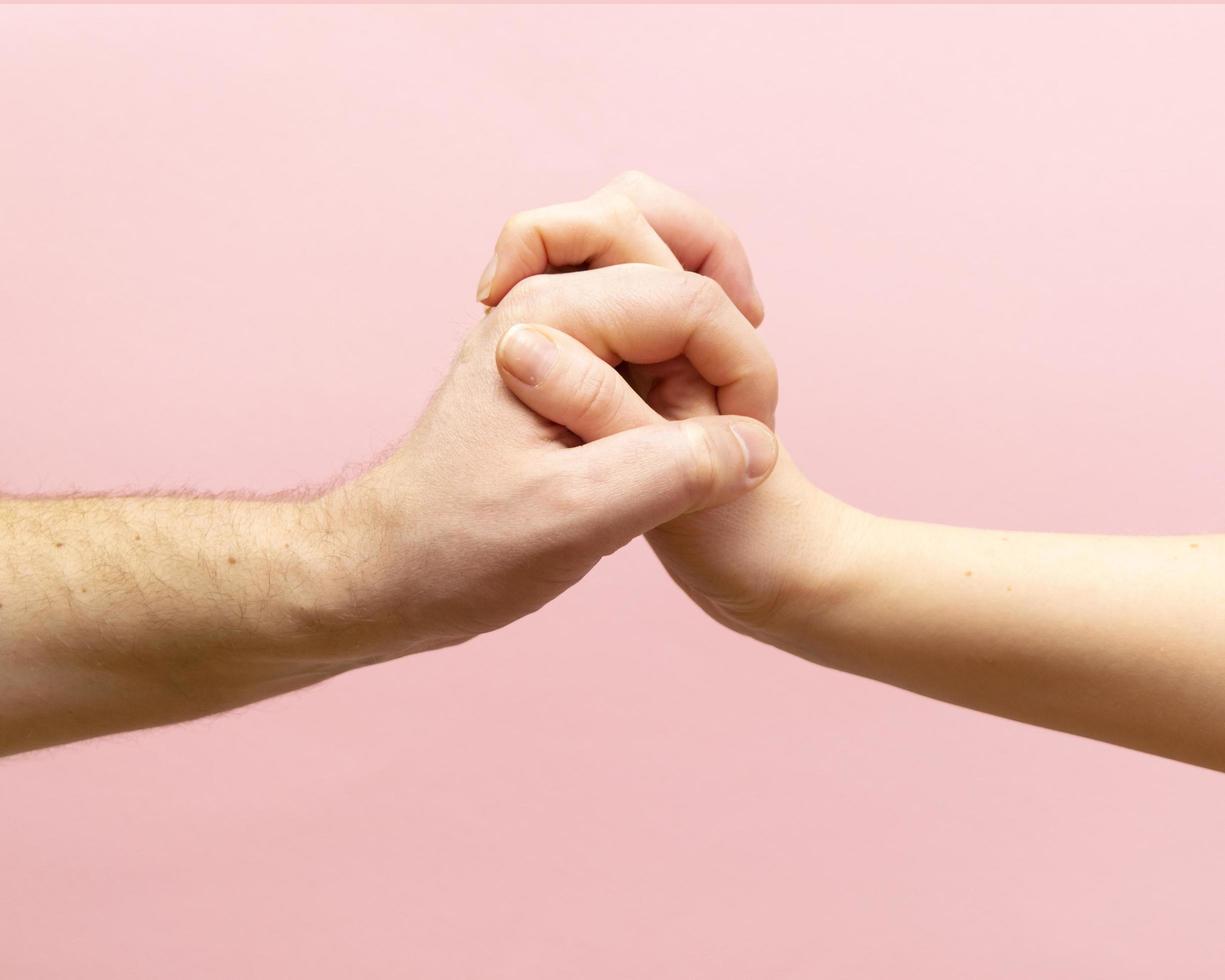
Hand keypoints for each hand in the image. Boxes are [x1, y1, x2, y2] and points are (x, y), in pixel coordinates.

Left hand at [318, 261, 779, 659]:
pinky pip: (628, 318)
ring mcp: (545, 330)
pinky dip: (674, 338)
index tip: (754, 439)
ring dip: (701, 302)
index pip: (684, 298)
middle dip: (724, 303)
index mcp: (547, 320)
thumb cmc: (462, 548)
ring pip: (643, 260)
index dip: (739, 363)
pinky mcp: (552, 363)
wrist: (387, 570)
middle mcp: (541, 303)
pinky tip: (692, 398)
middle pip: (662, 240)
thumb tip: (753, 444)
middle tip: (753, 394)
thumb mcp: (575, 518)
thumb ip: (671, 469)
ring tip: (731, 381)